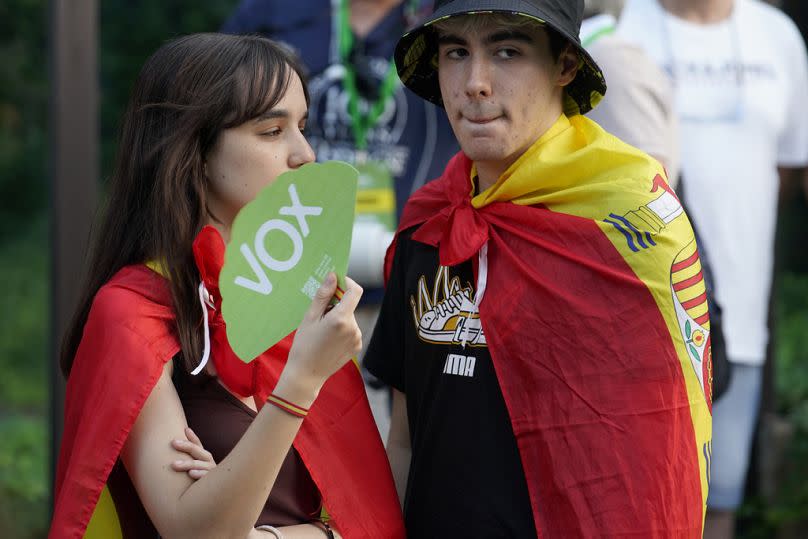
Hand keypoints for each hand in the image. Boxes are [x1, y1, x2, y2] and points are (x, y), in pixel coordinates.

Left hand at [170, 427, 215, 479]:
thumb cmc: (203, 481)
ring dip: (188, 463)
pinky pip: (206, 478)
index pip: (198, 445)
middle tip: (173, 442)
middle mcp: (210, 463)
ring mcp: (212, 473)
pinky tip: (191, 473)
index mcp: (205, 458)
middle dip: (186, 446)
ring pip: (201, 465)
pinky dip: (200, 475)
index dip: (192, 438)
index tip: (185, 430)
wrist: (220, 498)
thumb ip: (190, 459)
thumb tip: (174, 447)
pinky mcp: (214, 484)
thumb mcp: (198, 468)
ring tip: (174, 464)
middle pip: (198, 452)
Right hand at [278, 273, 362, 403]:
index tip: (335, 283)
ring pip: (350, 317)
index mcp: (341, 319)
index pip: (355, 291)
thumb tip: (333, 276)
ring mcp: (357, 338)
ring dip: (339, 317)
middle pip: (350, 305)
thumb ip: (323, 295)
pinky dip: (342, 329)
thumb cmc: (304, 345)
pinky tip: (329, 339)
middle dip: (337, 304)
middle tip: (319, 314)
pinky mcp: (357, 346)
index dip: (347, 283)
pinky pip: (351, 329)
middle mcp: (353, 328)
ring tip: (322, 330)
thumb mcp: (309, 317)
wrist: (307, 375)